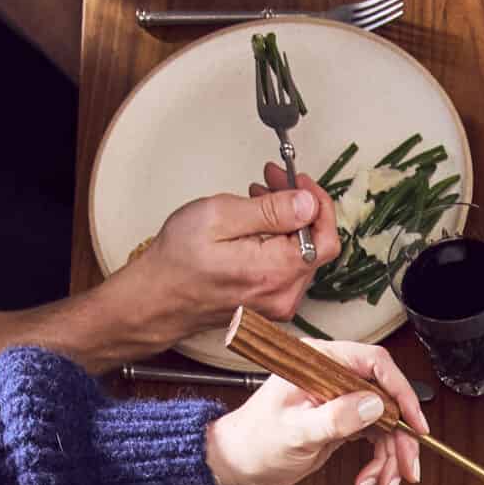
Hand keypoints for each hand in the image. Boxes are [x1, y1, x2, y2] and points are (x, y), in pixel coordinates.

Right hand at [130, 177, 340, 330]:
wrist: (157, 298)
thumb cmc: (178, 261)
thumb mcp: (219, 217)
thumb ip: (269, 211)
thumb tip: (307, 204)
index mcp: (275, 273)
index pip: (327, 239)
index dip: (319, 204)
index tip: (300, 182)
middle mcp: (283, 295)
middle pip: (316, 245)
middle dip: (300, 206)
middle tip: (273, 179)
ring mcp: (278, 304)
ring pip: (302, 255)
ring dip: (288, 221)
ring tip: (259, 197)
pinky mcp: (270, 305)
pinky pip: (288, 268)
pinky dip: (279, 241)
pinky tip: (257, 225)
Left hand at [205, 339, 426, 484]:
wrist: (239, 461)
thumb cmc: (255, 442)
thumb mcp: (295, 432)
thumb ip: (335, 417)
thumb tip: (373, 404)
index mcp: (318, 363)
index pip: (373, 364)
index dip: (401, 392)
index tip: (415, 424)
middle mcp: (333, 376)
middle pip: (387, 399)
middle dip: (400, 439)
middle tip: (407, 469)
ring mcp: (341, 399)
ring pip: (386, 423)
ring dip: (392, 458)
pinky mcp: (344, 420)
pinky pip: (376, 438)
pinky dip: (379, 462)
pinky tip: (369, 480)